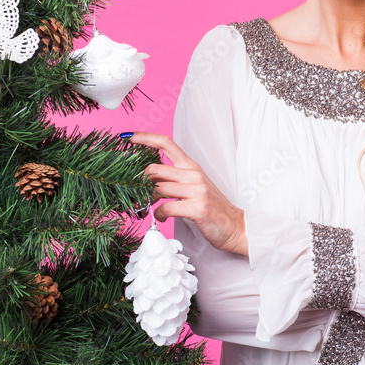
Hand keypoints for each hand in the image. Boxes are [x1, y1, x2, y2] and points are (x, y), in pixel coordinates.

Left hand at [127, 131, 248, 256]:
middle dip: (140, 182)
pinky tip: (162, 217)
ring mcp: (197, 190)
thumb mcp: (194, 187)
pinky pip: (166, 207)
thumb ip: (174, 180)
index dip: (147, 138)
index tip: (129, 138)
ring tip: (149, 208)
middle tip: (138, 194)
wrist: (235, 226)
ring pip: (158, 187)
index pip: (167, 144)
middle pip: (155, 168)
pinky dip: (159, 214)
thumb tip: (149, 181)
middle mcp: (194, 174)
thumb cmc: (212, 208)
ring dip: (147, 200)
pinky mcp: (197, 207)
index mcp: (191, 166)